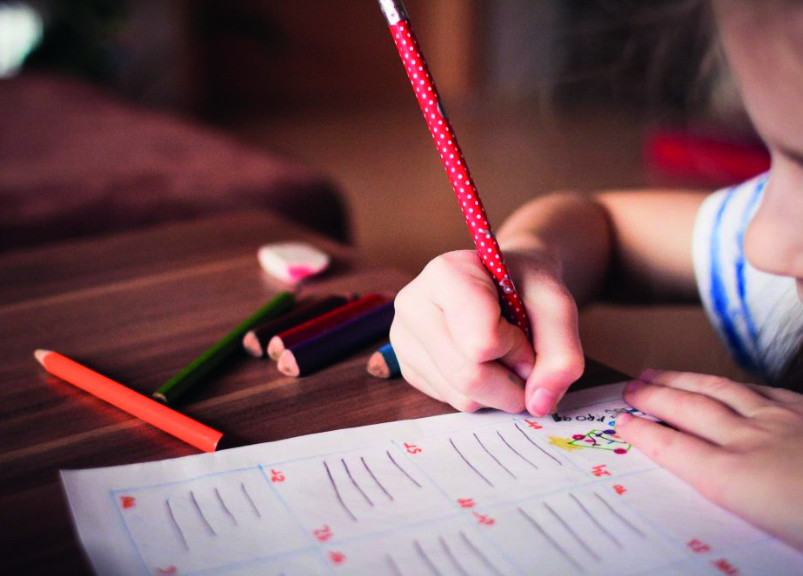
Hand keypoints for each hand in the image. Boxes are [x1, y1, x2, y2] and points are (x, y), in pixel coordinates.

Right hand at [390, 248, 583, 415]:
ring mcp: (403, 338)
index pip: (481, 342)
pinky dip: (480, 394)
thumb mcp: (557, 307)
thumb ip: (562, 354)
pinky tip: (481, 362)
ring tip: (501, 354)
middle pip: (469, 376)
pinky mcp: (407, 367)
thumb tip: (539, 404)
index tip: (524, 330)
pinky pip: (451, 402)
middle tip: (523, 356)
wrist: (504, 282)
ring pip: (461, 396)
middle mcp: (412, 304)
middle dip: (511, 380)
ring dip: (498, 390)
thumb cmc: (526, 286)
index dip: (517, 348)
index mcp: (444, 274)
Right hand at [616, 370, 802, 550]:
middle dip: (653, 396)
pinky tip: (723, 383)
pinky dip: (731, 383)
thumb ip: (732, 503)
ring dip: (682, 379)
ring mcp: (779, 419)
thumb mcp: (767, 532)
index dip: (642, 432)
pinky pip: (759, 388)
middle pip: (688, 409)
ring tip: (659, 374)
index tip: (622, 422)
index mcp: (736, 478)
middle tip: (631, 388)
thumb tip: (707, 489)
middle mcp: (750, 440)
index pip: (673, 448)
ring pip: (718, 389)